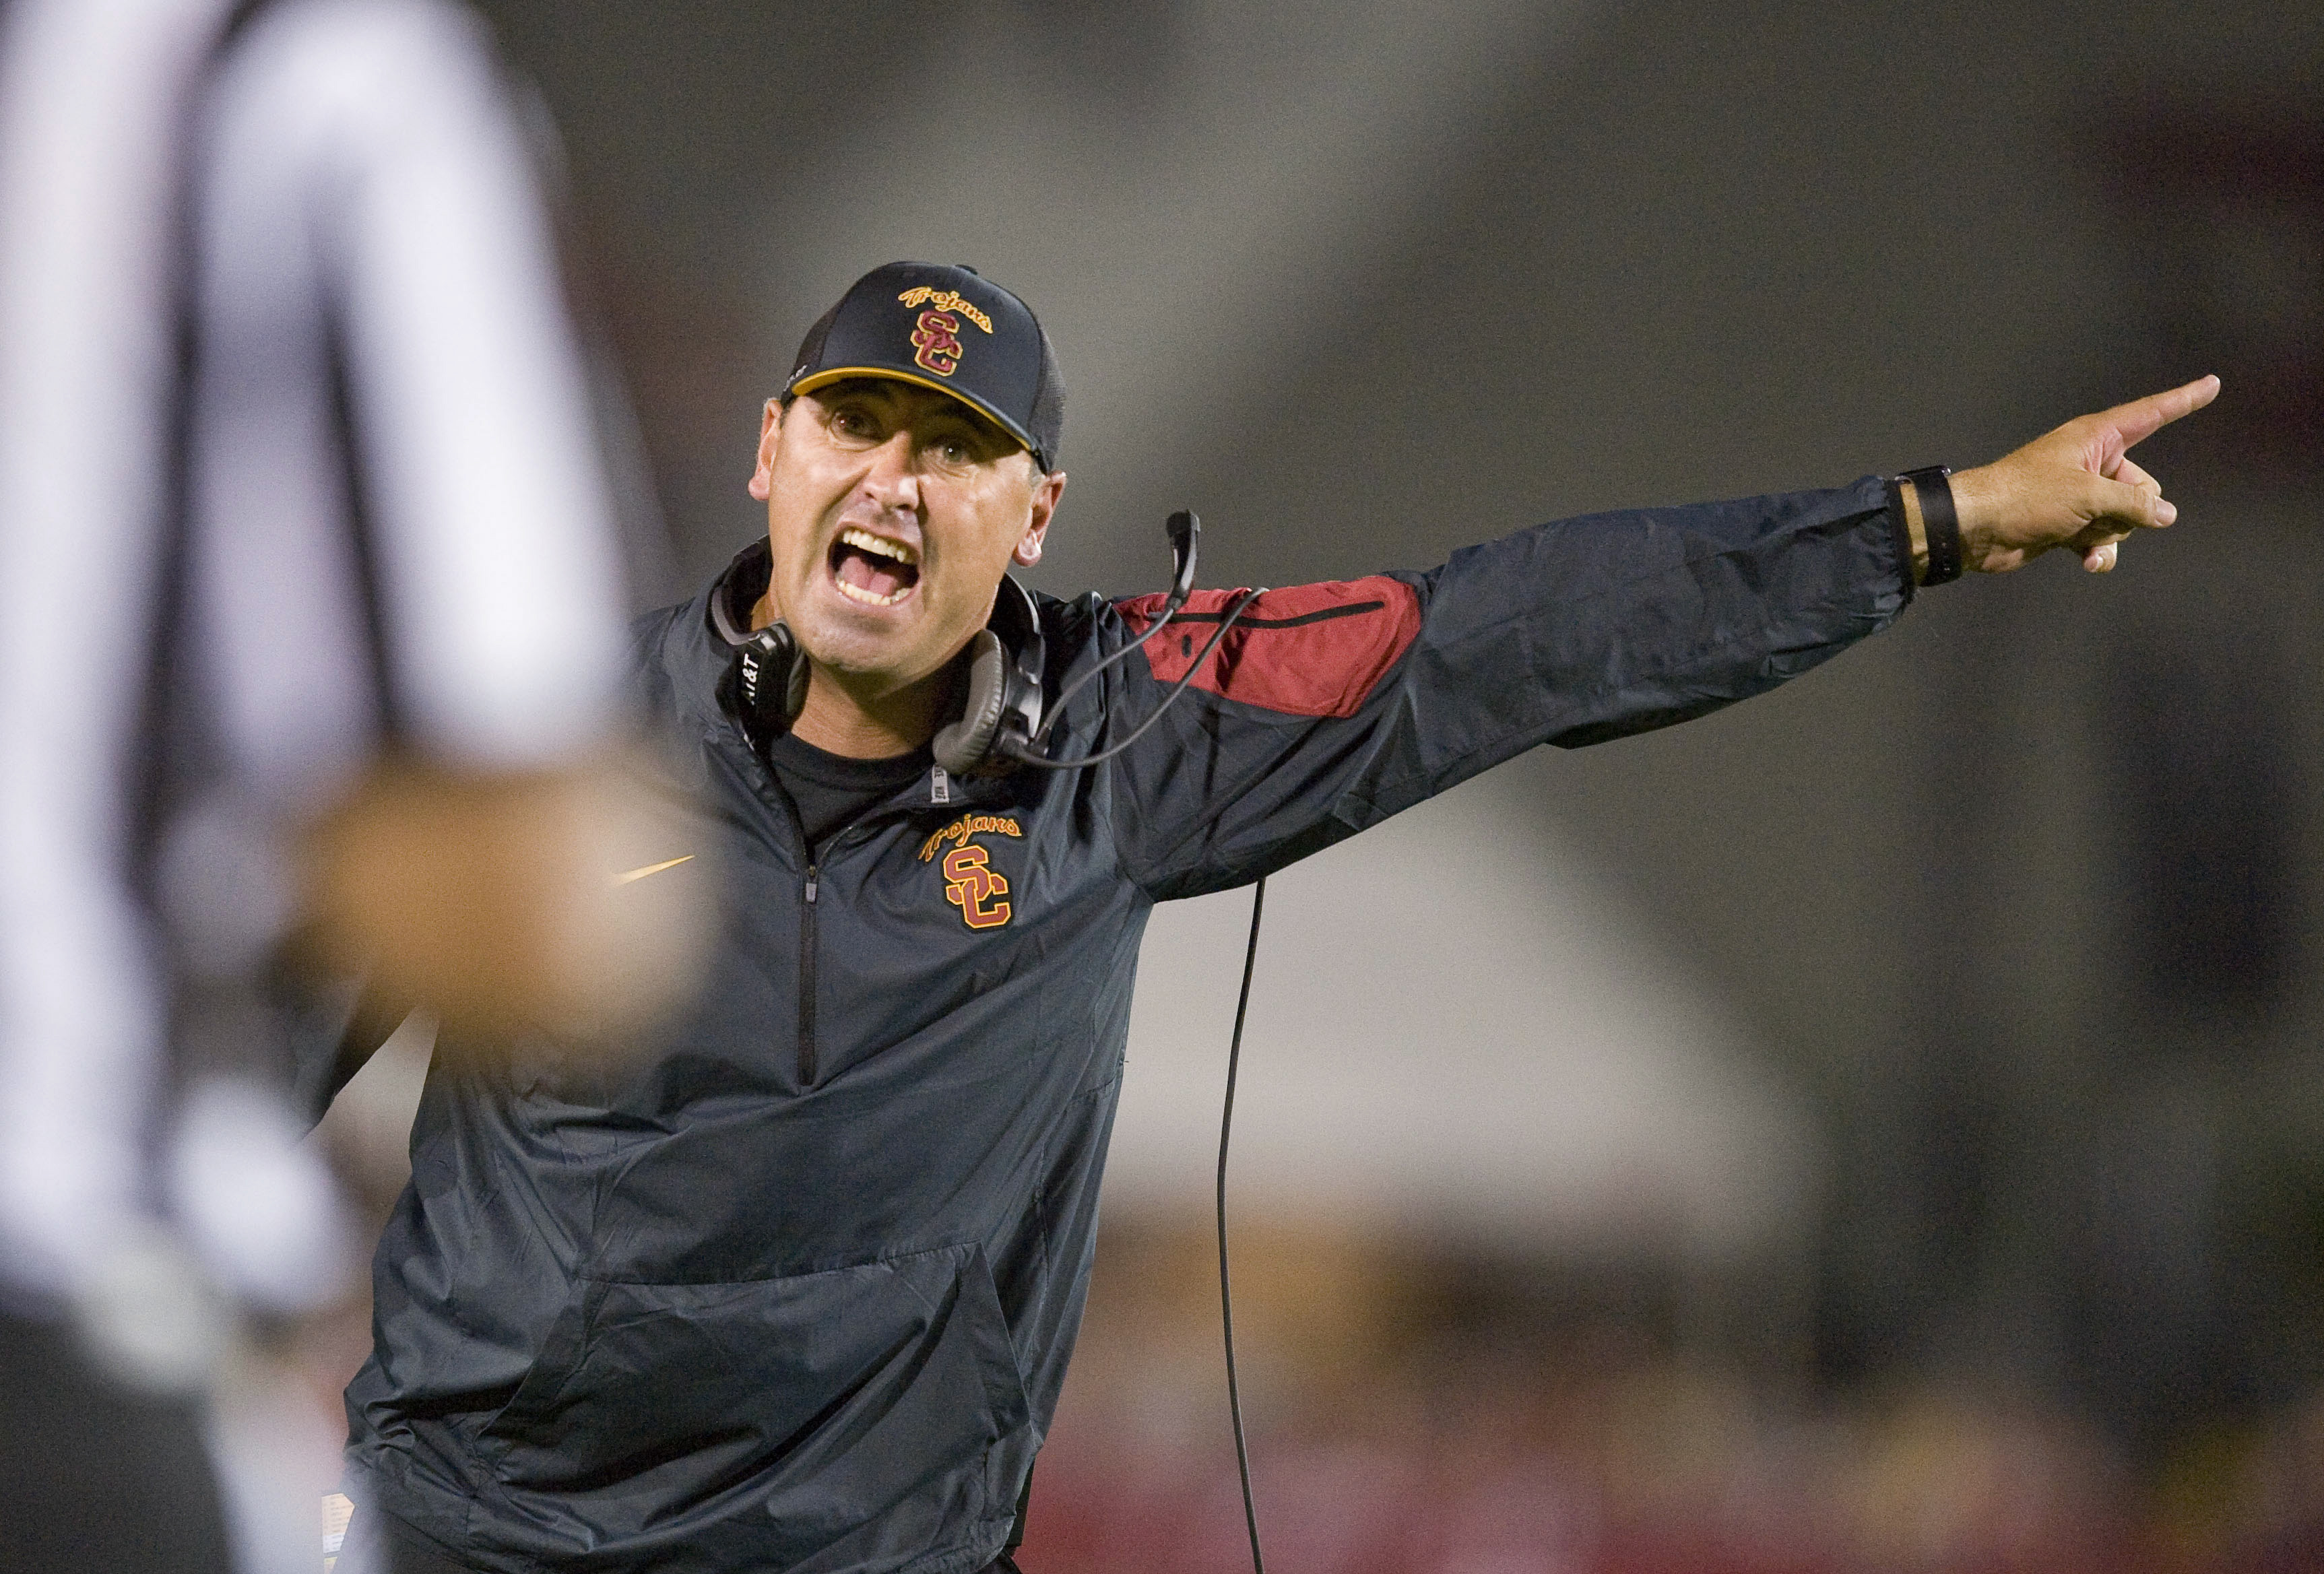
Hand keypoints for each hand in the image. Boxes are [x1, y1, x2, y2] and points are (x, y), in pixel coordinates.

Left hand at [1946, 374, 2218, 574]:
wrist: (1977, 530)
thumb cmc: (2025, 497)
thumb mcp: (2087, 496)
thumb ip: (2133, 504)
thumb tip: (2166, 514)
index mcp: (2095, 437)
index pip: (2151, 415)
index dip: (2183, 401)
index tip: (2213, 383)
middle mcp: (2091, 462)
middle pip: (2142, 486)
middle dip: (2130, 508)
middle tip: (2097, 512)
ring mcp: (2081, 495)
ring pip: (2125, 517)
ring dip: (2110, 534)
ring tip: (2080, 535)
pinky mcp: (2070, 524)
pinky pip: (2105, 539)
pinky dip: (2100, 551)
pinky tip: (2088, 562)